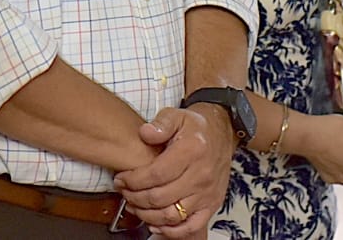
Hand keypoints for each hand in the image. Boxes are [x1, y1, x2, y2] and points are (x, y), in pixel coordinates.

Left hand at [112, 106, 233, 237]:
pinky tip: (155, 224)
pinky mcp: (211, 205)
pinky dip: (171, 231)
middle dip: (135, 198)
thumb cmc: (196, 127)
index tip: (120, 179)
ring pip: (172, 215)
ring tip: (134, 206)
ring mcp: (207, 193)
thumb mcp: (177, 115)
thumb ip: (160, 123)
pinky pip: (190, 226)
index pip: (156, 174)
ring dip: (147, 215)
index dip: (134, 180)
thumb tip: (145, 133)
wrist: (221, 133)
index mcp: (191, 152)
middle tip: (124, 192)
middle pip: (161, 197)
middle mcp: (201, 176)